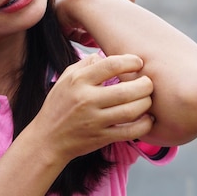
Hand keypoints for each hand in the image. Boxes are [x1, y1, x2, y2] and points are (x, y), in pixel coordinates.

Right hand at [31, 53, 153, 160]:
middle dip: (145, 84)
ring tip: (147, 99)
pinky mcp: (102, 138)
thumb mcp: (65, 79)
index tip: (138, 63)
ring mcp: (95, 121)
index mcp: (78, 82)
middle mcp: (87, 100)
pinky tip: (147, 119)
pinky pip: (130, 132)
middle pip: (126, 90)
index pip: (111, 65)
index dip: (130, 61)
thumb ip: (86, 64)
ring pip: (131, 111)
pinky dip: (144, 125)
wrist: (48, 140)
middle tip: (148, 83)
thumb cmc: (59, 106)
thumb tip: (106, 55)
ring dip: (146, 103)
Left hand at [56, 0, 135, 46]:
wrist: (92, 2)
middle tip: (98, 36)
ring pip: (73, 20)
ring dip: (83, 32)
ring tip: (93, 40)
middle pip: (81, 11)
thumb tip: (130, 8)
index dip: (99, 15)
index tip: (105, 26)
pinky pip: (66, 27)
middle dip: (90, 25)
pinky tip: (85, 39)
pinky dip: (75, 35)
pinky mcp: (56, 10)